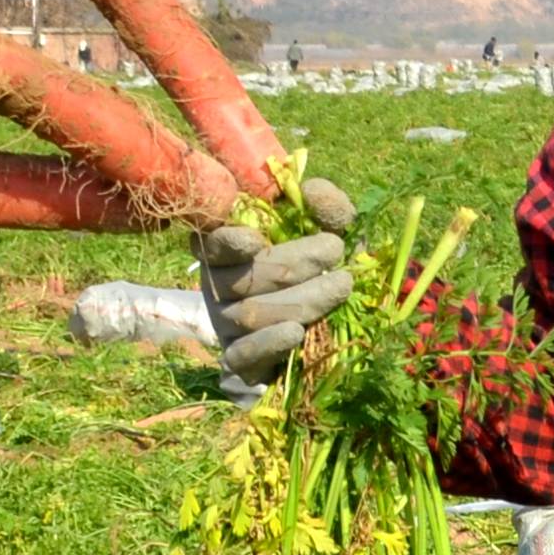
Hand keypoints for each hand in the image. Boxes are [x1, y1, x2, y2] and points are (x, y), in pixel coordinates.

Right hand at [199, 176, 359, 389]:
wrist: (324, 337)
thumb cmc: (321, 273)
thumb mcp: (328, 234)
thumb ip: (324, 208)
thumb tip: (311, 190)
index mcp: (229, 249)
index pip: (212, 241)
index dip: (228, 241)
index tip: (255, 239)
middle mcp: (218, 286)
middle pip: (241, 278)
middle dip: (292, 263)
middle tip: (335, 252)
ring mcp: (225, 326)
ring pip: (249, 314)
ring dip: (299, 300)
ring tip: (341, 286)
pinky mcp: (238, 363)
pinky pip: (242, 355)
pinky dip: (268, 343)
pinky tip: (295, 333)